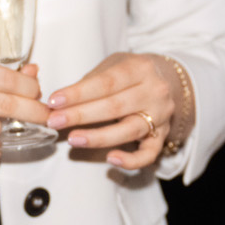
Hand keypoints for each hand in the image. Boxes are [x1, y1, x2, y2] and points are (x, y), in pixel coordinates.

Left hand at [46, 52, 178, 170]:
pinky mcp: (162, 137)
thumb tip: (60, 102)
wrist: (169, 80)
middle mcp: (154, 92)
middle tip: (54, 121)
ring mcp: (161, 116)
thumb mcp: (114, 65)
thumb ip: (92, 81)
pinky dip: (131, 160)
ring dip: (98, 137)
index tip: (54, 101)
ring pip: (129, 130)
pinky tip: (111, 159)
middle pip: (114, 106)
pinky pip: (149, 154)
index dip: (78, 93)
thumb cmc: (131, 74)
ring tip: (73, 139)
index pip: (106, 83)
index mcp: (140, 69)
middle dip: (81, 115)